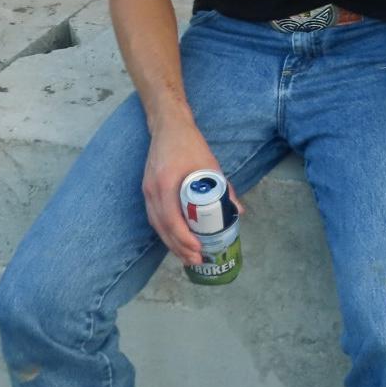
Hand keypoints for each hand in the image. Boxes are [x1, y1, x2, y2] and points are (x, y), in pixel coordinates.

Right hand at [141, 117, 242, 265]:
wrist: (168, 126)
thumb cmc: (190, 143)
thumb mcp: (210, 164)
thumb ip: (224, 188)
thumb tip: (238, 211)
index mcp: (166, 183)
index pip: (171, 219)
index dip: (183, 238)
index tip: (197, 249)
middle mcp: (152, 190)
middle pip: (162, 227)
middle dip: (178, 247)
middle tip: (195, 260)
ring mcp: (147, 190)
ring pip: (156, 225)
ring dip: (171, 243)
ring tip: (187, 256)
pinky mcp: (148, 190)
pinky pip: (154, 217)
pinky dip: (165, 231)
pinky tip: (175, 239)